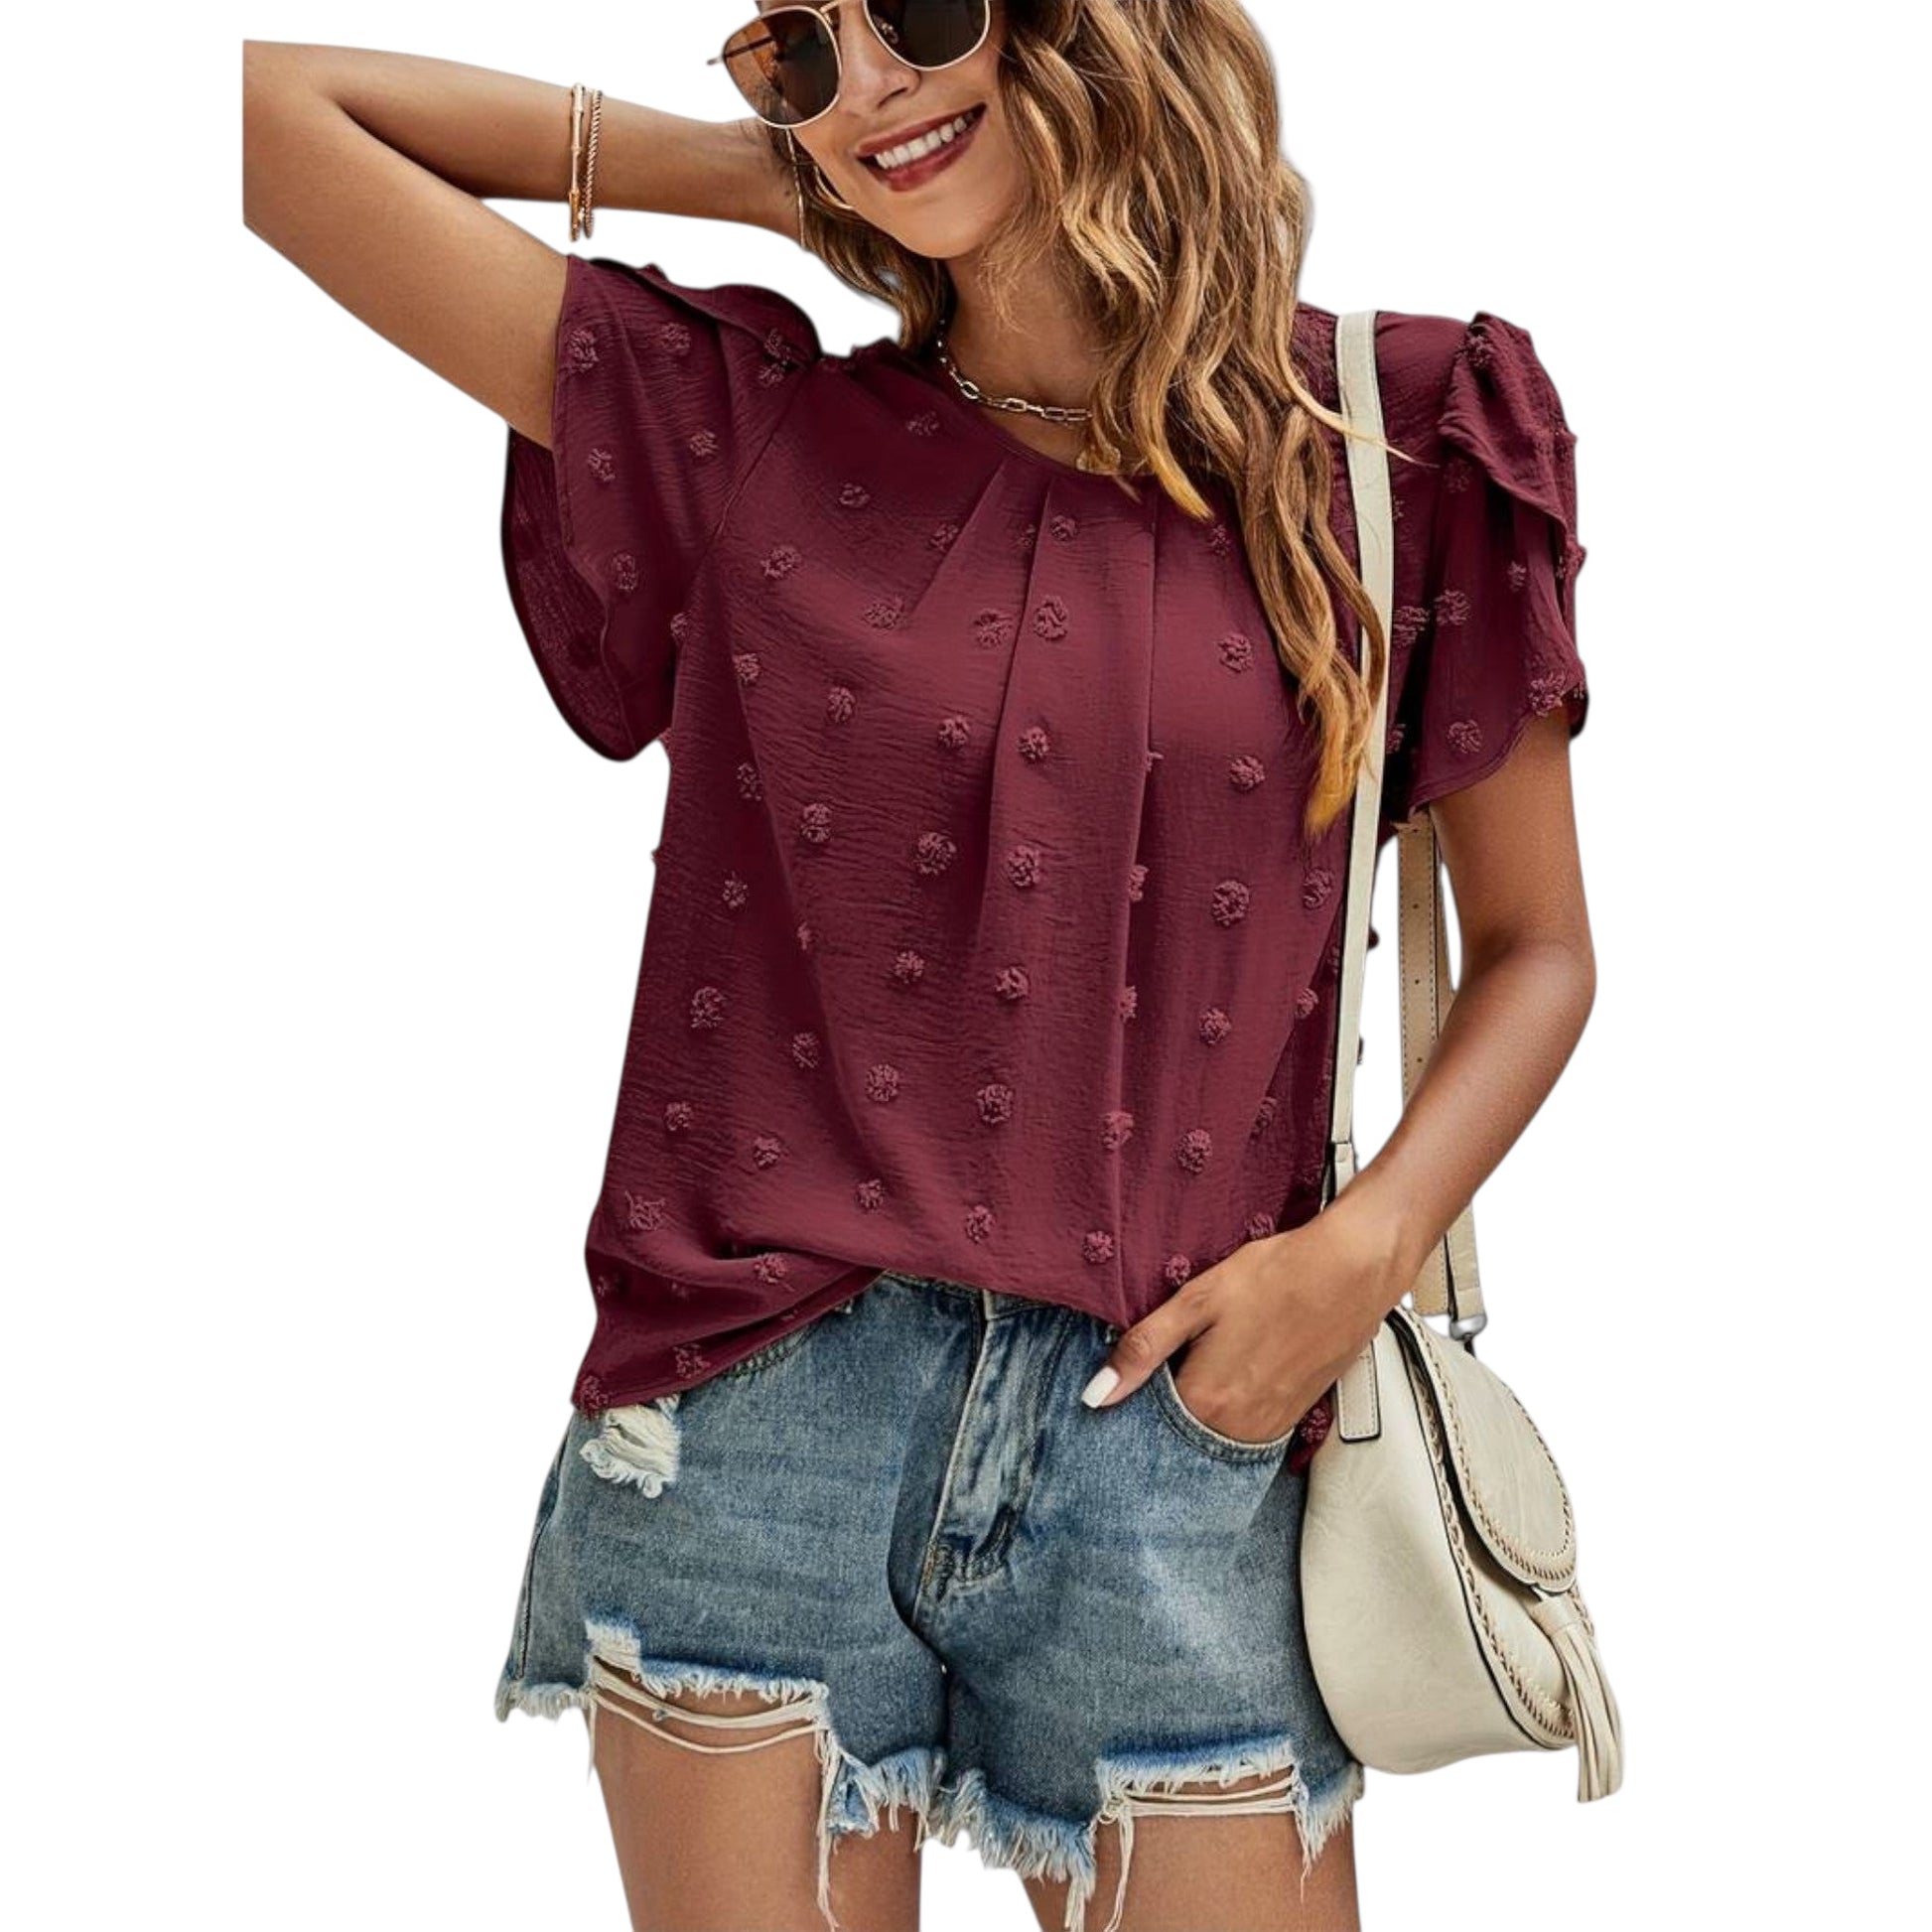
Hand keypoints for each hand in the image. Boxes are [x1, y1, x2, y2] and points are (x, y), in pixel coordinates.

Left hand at [1081, 1191, 1412, 1444]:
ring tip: (1195, 1368)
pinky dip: (1229, 1412)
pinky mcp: (1297, 1414)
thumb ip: (1143, 1350)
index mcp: (1207, 1402)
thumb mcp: (1197, 1300)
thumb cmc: (1274, 1276)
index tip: (1117, 1390)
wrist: (1353, 1270)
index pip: (1147, 1430)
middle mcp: (1240, 1428)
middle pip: (1182, 1440)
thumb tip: (1094, 1396)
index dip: (1129, 1410)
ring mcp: (1273, 1425)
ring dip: (1196, 1416)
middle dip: (1161, 1418)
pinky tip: (1230, 1372)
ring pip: (1215, 1437)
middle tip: (1155, 1374)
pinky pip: (1247, 1430)